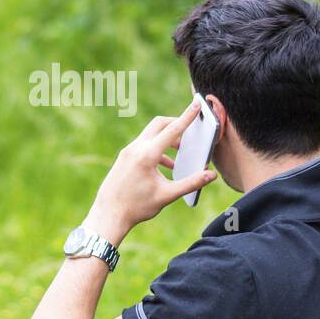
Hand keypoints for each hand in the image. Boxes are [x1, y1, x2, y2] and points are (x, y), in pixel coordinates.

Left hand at [84, 100, 216, 245]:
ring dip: (167, 139)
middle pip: (159, 124)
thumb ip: (191, 183)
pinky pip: (144, 145)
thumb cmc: (136, 207)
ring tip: (181, 153)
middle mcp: (136, 148)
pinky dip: (157, 149)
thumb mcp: (167, 195)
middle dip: (176, 123)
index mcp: (147, 155)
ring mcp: (128, 151)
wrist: (108, 215)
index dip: (187, 116)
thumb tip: (211, 175)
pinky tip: (166, 167)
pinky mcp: (124, 157)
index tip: (196, 103)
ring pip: (151, 135)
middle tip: (190, 130)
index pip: (172, 129)